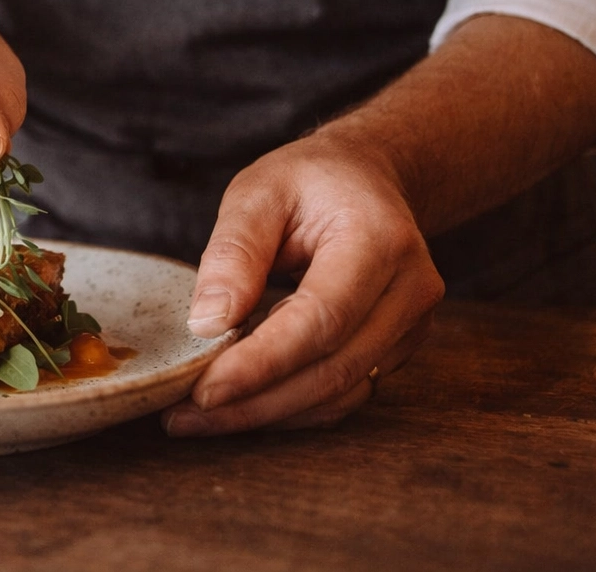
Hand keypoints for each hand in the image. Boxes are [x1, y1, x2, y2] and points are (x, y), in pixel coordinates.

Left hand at [163, 132, 443, 434]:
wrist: (366, 177)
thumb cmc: (307, 180)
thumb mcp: (258, 192)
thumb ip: (233, 252)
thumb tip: (208, 324)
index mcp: (379, 241)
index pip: (320, 319)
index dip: (261, 363)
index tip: (203, 389)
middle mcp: (410, 289)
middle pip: (333, 369)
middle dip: (254, 403)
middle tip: (183, 417)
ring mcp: (411, 323)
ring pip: (340, 392)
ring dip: (267, 414)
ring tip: (198, 417)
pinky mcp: (396, 345)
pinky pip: (344, 391)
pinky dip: (290, 405)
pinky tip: (240, 403)